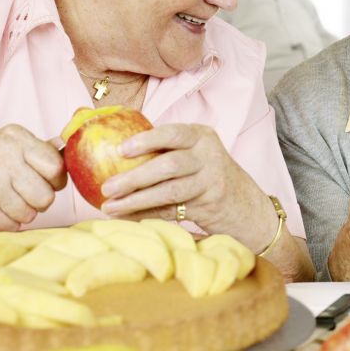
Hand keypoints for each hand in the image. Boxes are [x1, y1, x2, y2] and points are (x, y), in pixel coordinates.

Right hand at [0, 125, 65, 231]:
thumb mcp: (9, 148)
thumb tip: (73, 143)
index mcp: (15, 136)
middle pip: (46, 195)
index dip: (56, 180)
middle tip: (24, 195)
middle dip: (40, 201)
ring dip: (23, 213)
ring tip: (7, 201)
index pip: (56, 166)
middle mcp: (1, 154)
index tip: (45, 180)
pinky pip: (13, 224)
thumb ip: (41, 149)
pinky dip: (7, 223)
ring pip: (31, 212)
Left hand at [98, 123, 260, 236]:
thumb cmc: (204, 172)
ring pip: (170, 192)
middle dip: (135, 178)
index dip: (147, 140)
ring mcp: (212, 182)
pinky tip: (126, 217)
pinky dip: (146, 215)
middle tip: (107, 188)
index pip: (174, 133)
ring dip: (136, 201)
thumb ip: (163, 147)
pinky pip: (172, 211)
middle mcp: (210, 156)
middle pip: (170, 166)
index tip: (120, 150)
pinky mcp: (210, 206)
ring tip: (109, 207)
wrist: (245, 203)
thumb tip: (105, 143)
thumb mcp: (194, 152)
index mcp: (202, 136)